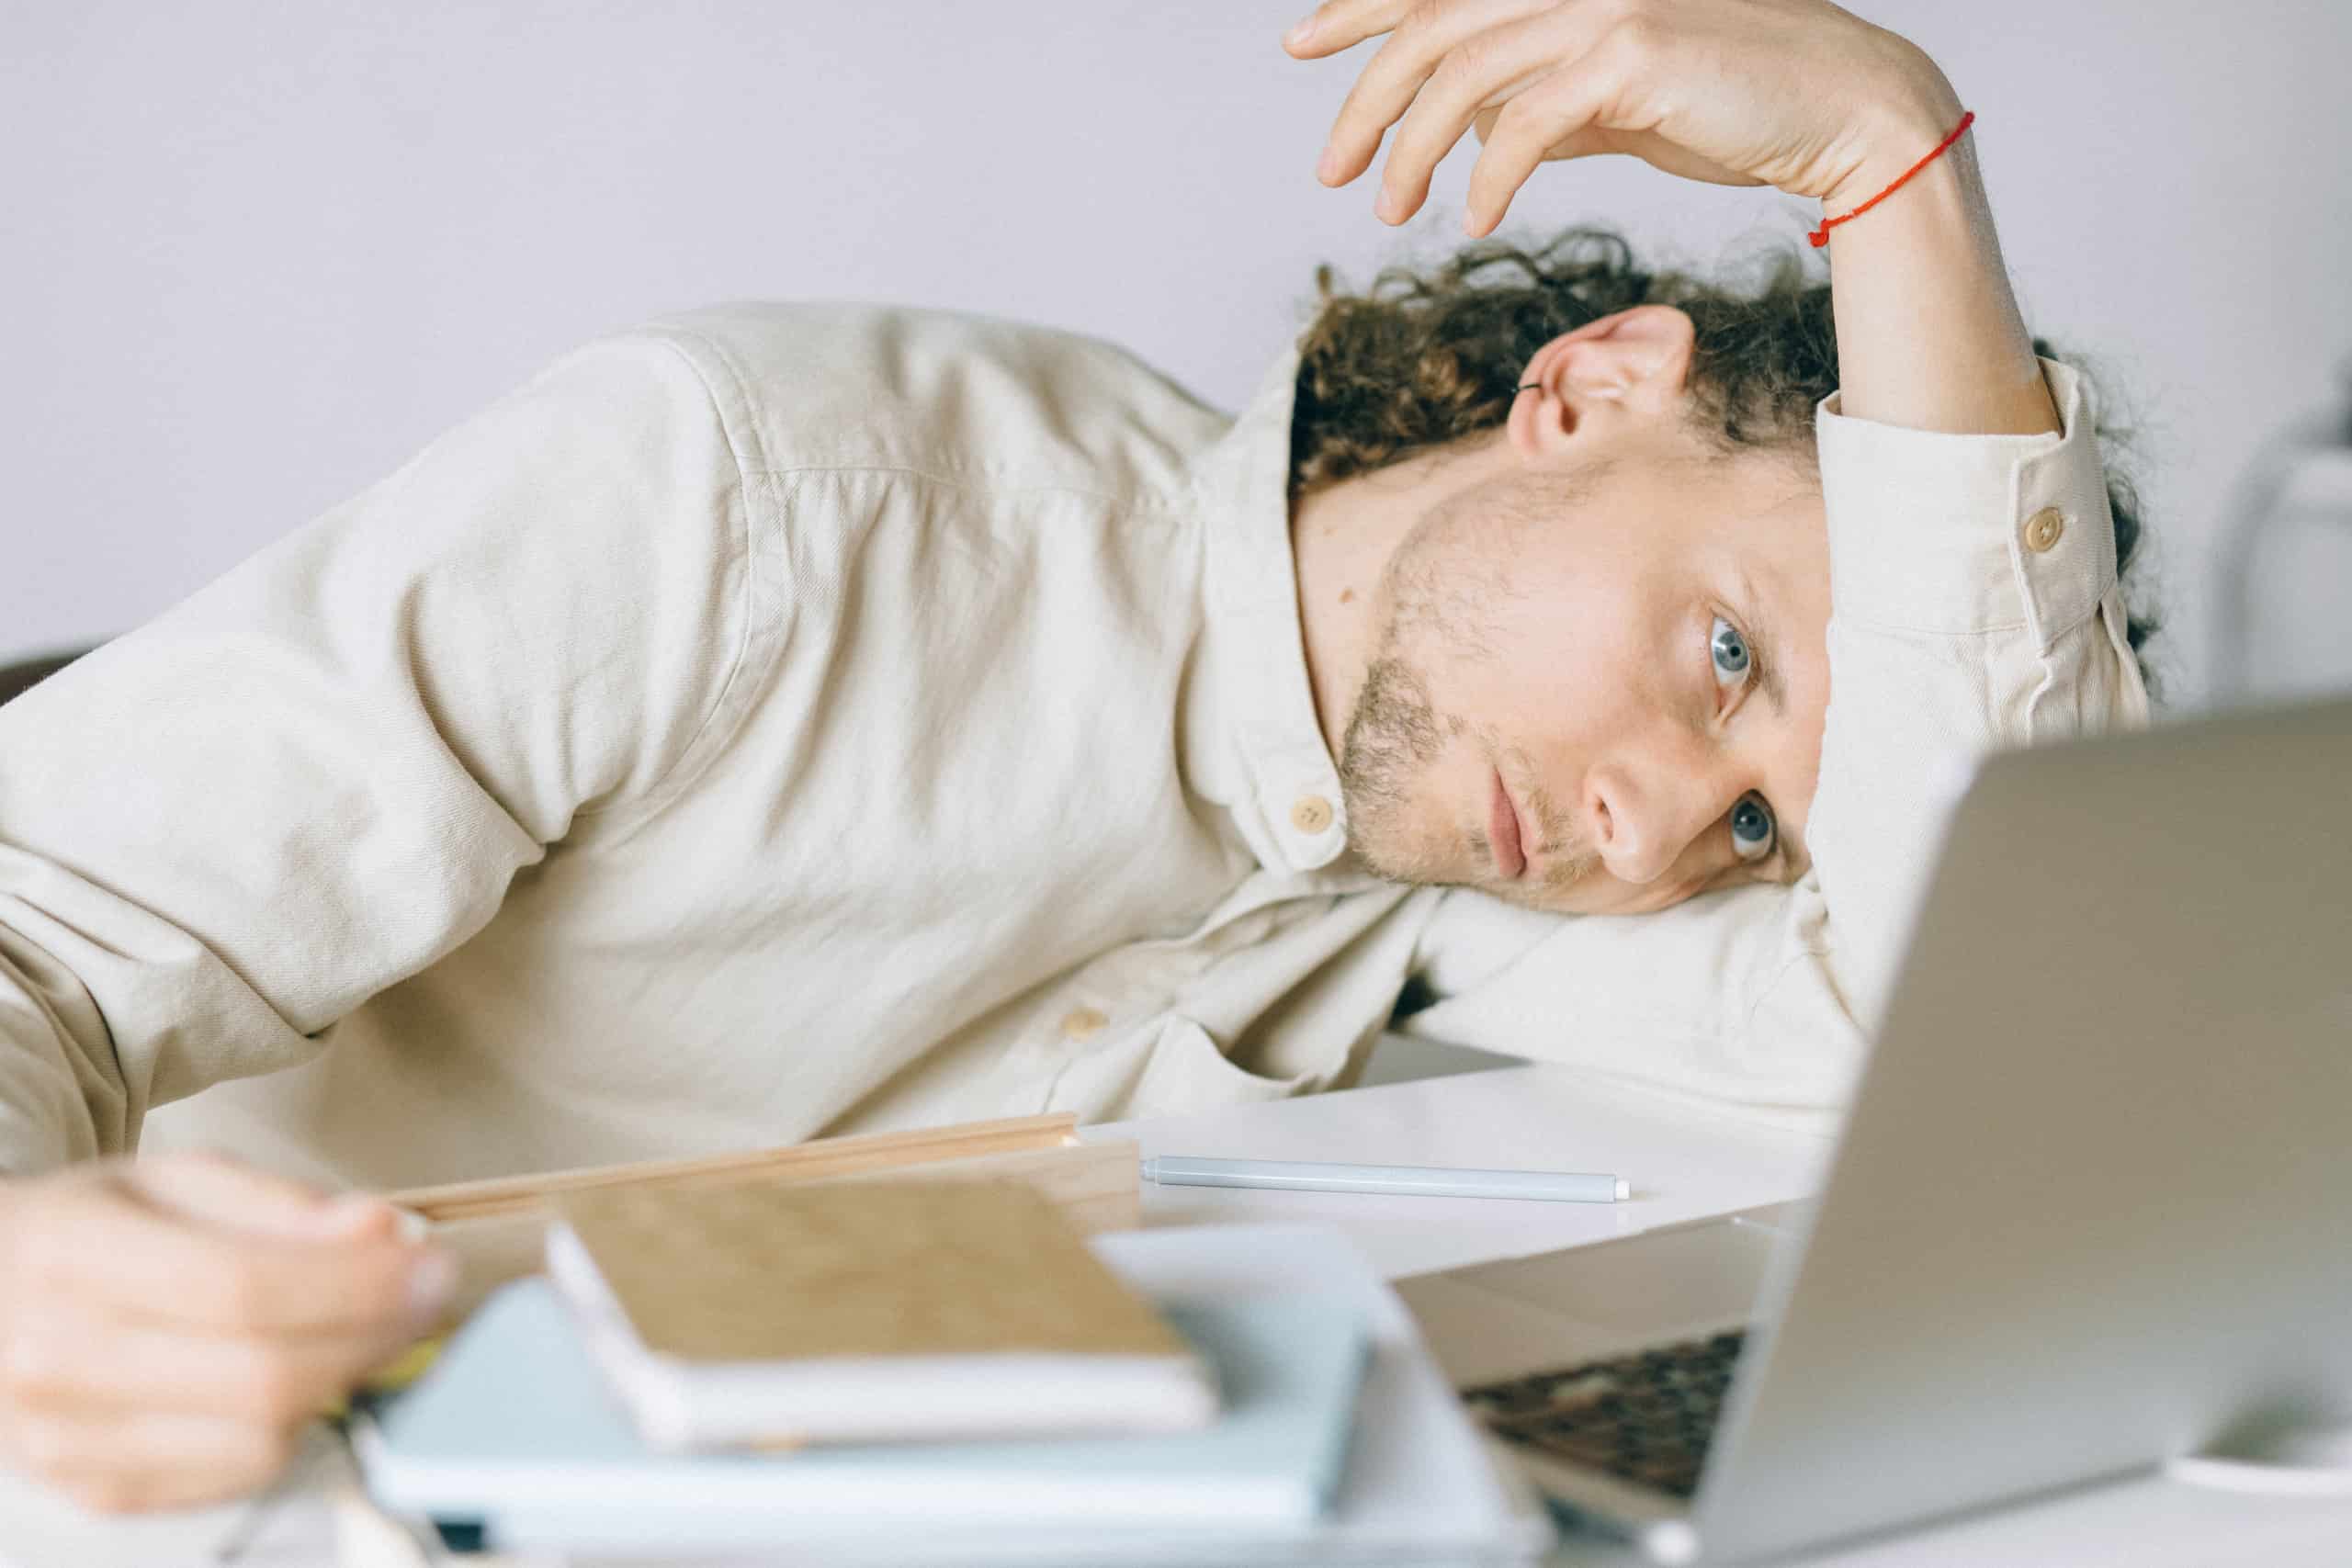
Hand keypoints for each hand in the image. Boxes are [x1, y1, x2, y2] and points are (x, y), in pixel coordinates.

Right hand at [0, 1153, 452, 1512]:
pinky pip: (237, 1476)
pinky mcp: (96, 1490)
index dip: (357, 1283)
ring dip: (340, 1381)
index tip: (431, 1265)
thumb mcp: (177, 1181)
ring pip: (259, 1436)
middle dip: (375, 1335)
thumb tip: (385, 1232)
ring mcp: (69, 1437)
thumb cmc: (94, 1231)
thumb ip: (284, 1206)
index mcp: (74, 1255)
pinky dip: (292, 1428)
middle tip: (429, 1297)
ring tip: (361, 1329)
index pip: (242, 1286)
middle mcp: (58, 1356)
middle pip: (261, 1373)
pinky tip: (298, 1376)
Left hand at [1283, 0, 1955, 235]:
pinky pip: (1525, 123)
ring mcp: (1604, 3)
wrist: (1840, 112)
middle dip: (1364, 99)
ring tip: (1389, 210)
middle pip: (1431, 28)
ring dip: (1411, 151)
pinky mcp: (1632, 53)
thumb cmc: (1733, 109)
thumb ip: (1550, 106)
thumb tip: (1483, 134)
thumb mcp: (1619, 104)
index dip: (1360, 5)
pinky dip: (1488, 176)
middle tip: (1331, 170)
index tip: (1302, 41)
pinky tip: (1474, 220)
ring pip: (1463, 76)